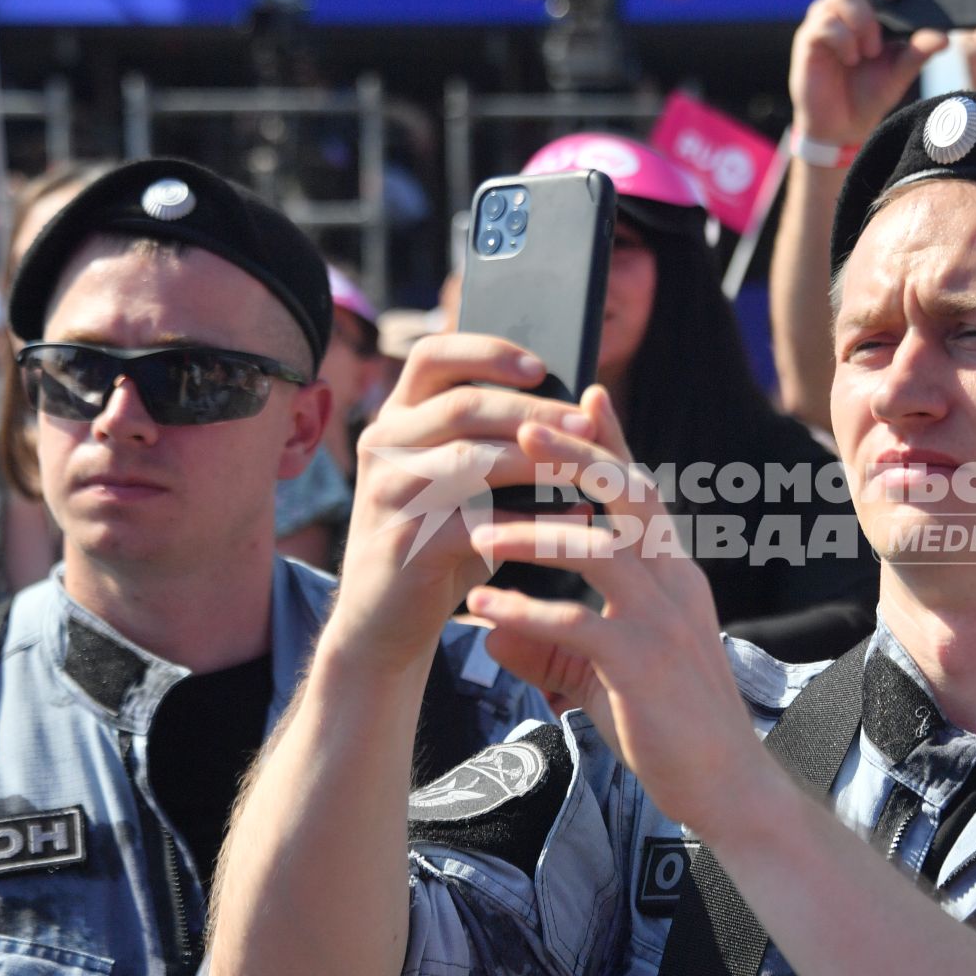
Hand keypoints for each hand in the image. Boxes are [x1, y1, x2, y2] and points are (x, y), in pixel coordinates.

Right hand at [330, 334, 597, 674]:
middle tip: (586, 423)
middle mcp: (383, 445)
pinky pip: (474, 521)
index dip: (488, 352)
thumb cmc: (442, 544)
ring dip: (536, 461)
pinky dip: (527, 522)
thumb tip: (592, 415)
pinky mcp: (402, 541)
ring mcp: (388, 492)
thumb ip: (509, 448)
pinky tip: (567, 524)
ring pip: (470, 457)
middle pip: (464, 405)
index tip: (541, 366)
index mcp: (398, 418)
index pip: (433, 356)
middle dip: (533, 412)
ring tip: (584, 469)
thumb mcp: (470, 488)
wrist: (384, 623)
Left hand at [464, 387, 767, 828]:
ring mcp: (663, 623)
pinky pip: (578, 624)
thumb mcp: (603, 675)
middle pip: (628, 499)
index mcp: (674, 576)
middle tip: (523, 427)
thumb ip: (550, 646)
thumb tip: (490, 632)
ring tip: (480, 533)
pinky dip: (526, 613)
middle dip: (576, 458)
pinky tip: (483, 613)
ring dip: (535, 535)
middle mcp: (675, 585)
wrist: (727, 786)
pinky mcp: (643, 666)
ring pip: (600, 551)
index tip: (583, 399)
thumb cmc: (669, 727)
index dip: (614, 445)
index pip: (643, 495)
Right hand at [790, 0, 949, 145]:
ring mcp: (827, 14)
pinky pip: (829, 24)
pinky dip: (847, 42)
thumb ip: (920, 50)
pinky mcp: (810, 35)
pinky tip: (853, 60)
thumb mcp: (903, 70)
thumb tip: (943, 36)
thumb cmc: (871, 90)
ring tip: (871, 52)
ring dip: (866, 23)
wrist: (842, 127)